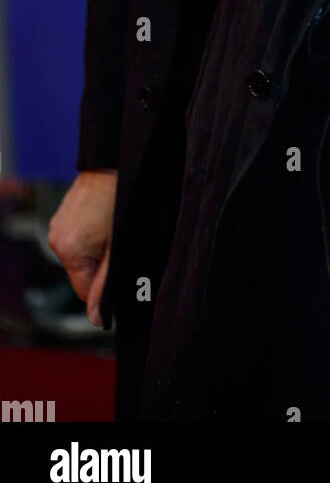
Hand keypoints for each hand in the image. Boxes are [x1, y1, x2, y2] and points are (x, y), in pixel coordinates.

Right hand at [48, 168, 117, 325]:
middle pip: (81, 274)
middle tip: (119, 245)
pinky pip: (76, 238)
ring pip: (79, 256)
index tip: (120, 275)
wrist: (113, 163)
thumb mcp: (118, 246)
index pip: (84, 293)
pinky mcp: (62, 216)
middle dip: (101, 267)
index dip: (104, 290)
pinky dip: (90, 236)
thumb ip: (105, 284)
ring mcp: (57, 227)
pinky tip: (103, 220)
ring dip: (96, 250)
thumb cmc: (120, 201)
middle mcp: (57, 241)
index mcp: (70, 252)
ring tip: (111, 229)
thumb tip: (96, 318)